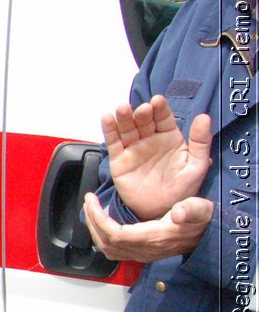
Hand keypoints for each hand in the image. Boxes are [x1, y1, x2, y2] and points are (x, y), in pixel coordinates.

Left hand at [83, 191, 211, 262]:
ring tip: (90, 211)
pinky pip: (113, 250)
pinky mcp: (140, 253)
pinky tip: (101, 223)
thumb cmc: (200, 220)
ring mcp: (140, 254)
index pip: (115, 234)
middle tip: (88, 202)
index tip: (91, 200)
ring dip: (94, 230)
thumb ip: (190, 210)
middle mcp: (143, 250)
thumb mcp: (199, 210)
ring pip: (107, 248)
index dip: (99, 218)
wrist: (206, 236)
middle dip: (92, 221)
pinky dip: (102, 237)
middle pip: (106, 242)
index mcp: (152, 238)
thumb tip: (178, 212)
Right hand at [101, 96, 211, 218]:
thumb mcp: (197, 165)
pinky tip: (107, 117)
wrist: (161, 210)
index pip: (164, 118)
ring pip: (127, 128)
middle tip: (142, 110)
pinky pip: (113, 142)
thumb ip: (200, 141)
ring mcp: (134, 148)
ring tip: (122, 109)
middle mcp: (150, 139)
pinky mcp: (119, 159)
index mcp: (170, 137)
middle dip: (141, 113)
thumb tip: (204, 117)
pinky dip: (109, 129)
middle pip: (143, 121)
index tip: (158, 101)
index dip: (160, 108)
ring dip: (124, 117)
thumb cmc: (182, 188)